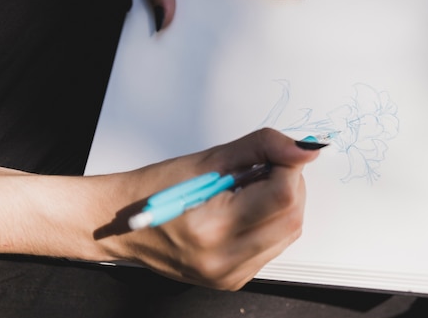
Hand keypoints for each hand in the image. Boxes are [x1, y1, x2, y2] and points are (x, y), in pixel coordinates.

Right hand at [101, 128, 320, 289]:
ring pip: (288, 233)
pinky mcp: (232, 280)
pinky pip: (273, 248)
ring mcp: (229, 275)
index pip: (282, 196)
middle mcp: (223, 259)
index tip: (284, 153)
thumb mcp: (210, 158)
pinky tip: (248, 210)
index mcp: (213, 227)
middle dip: (290, 184)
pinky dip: (272, 223)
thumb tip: (304, 149)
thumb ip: (262, 147)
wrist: (124, 225)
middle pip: (292, 217)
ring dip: (283, 204)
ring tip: (252, 189)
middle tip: (267, 168)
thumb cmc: (157, 189)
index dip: (291, 167)